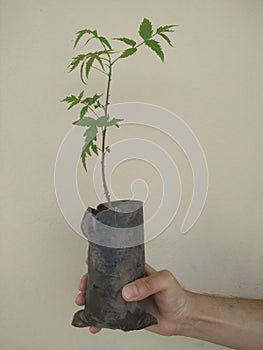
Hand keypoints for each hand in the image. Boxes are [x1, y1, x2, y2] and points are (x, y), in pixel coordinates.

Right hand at [75, 262, 189, 334]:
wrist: (182, 317)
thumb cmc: (176, 295)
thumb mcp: (164, 281)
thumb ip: (147, 284)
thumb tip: (128, 291)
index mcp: (136, 272)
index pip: (116, 264)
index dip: (101, 262)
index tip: (89, 261)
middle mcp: (130, 284)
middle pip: (104, 281)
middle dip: (90, 282)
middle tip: (83, 286)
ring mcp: (127, 300)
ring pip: (104, 299)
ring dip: (91, 301)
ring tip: (83, 303)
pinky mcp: (127, 315)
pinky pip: (110, 317)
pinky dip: (100, 321)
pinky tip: (95, 323)